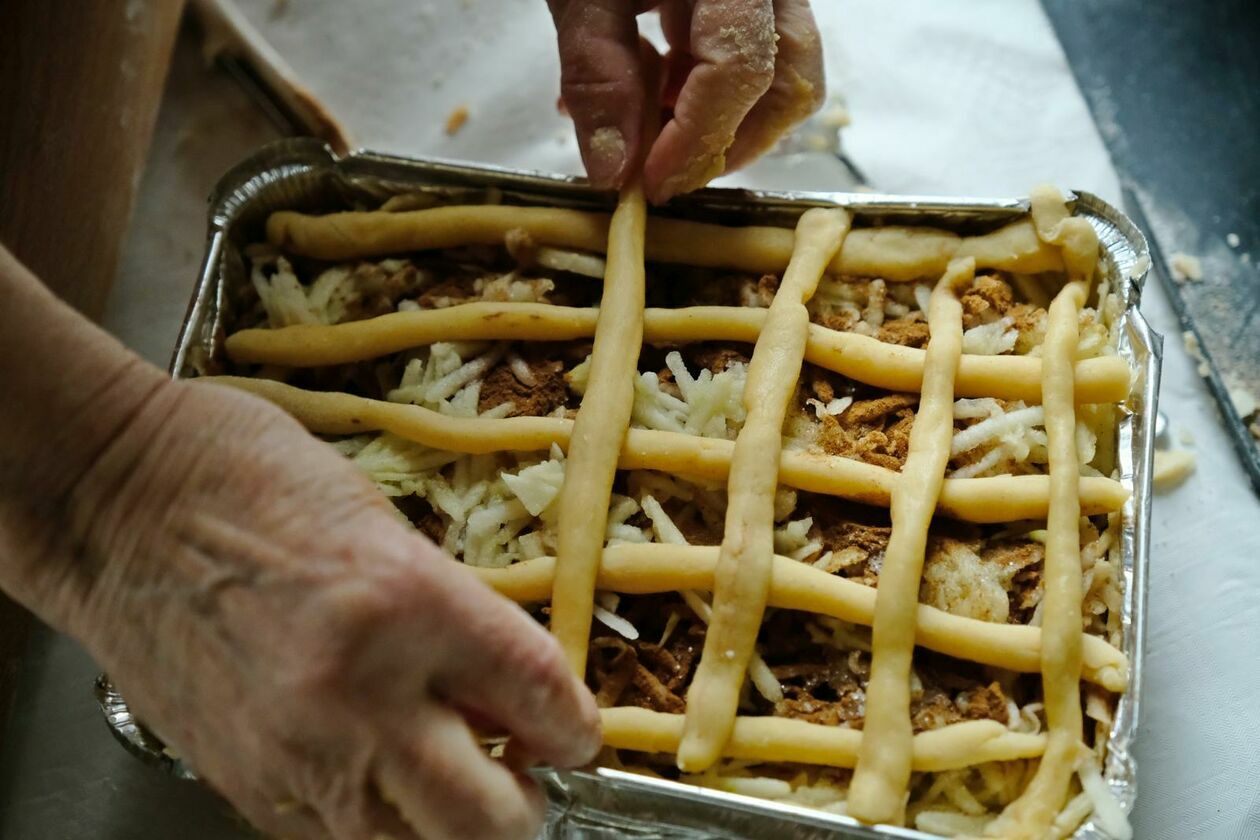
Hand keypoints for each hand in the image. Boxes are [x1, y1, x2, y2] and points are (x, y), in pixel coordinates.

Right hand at [11, 375, 599, 839]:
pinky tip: (376, 768)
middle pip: (489, 822)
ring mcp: (295, 752)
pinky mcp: (245, 785)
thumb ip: (457, 618)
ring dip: (451, 823)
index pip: (538, 697)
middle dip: (525, 808)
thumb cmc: (249, 482)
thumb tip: (515, 694)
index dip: (577, 728)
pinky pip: (339, 838)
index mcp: (406, 600)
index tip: (576, 733)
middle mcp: (356, 692)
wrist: (114, 503)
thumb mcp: (385, 526)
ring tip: (451, 774)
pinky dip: (379, 819)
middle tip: (525, 772)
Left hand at [547, 0, 824, 202]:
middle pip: (791, 82)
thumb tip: (615, 171)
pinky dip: (717, 93)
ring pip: (790, 76)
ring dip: (728, 125)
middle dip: (729, 144)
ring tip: (658, 126)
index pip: (741, 70)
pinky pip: (766, 58)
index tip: (649, 184)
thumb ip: (598, 77)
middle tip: (664, 172)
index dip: (697, 140)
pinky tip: (662, 89)